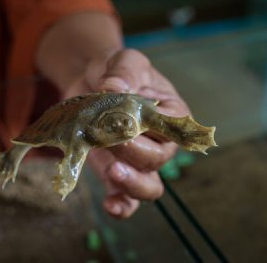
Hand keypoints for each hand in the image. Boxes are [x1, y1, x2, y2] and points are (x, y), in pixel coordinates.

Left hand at [35, 13, 188, 217]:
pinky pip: (125, 199)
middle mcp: (159, 141)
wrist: (92, 82)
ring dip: (132, 183)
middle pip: (157, 158)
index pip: (174, 127)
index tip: (128, 114)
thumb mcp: (124, 60)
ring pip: (148, 186)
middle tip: (106, 133)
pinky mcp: (115, 172)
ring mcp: (137, 161)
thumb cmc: (116, 70)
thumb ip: (124, 72)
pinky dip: (121, 206)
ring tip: (113, 170)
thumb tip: (115, 89)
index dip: (154, 126)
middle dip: (132, 149)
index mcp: (171, 113)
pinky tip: (110, 205)